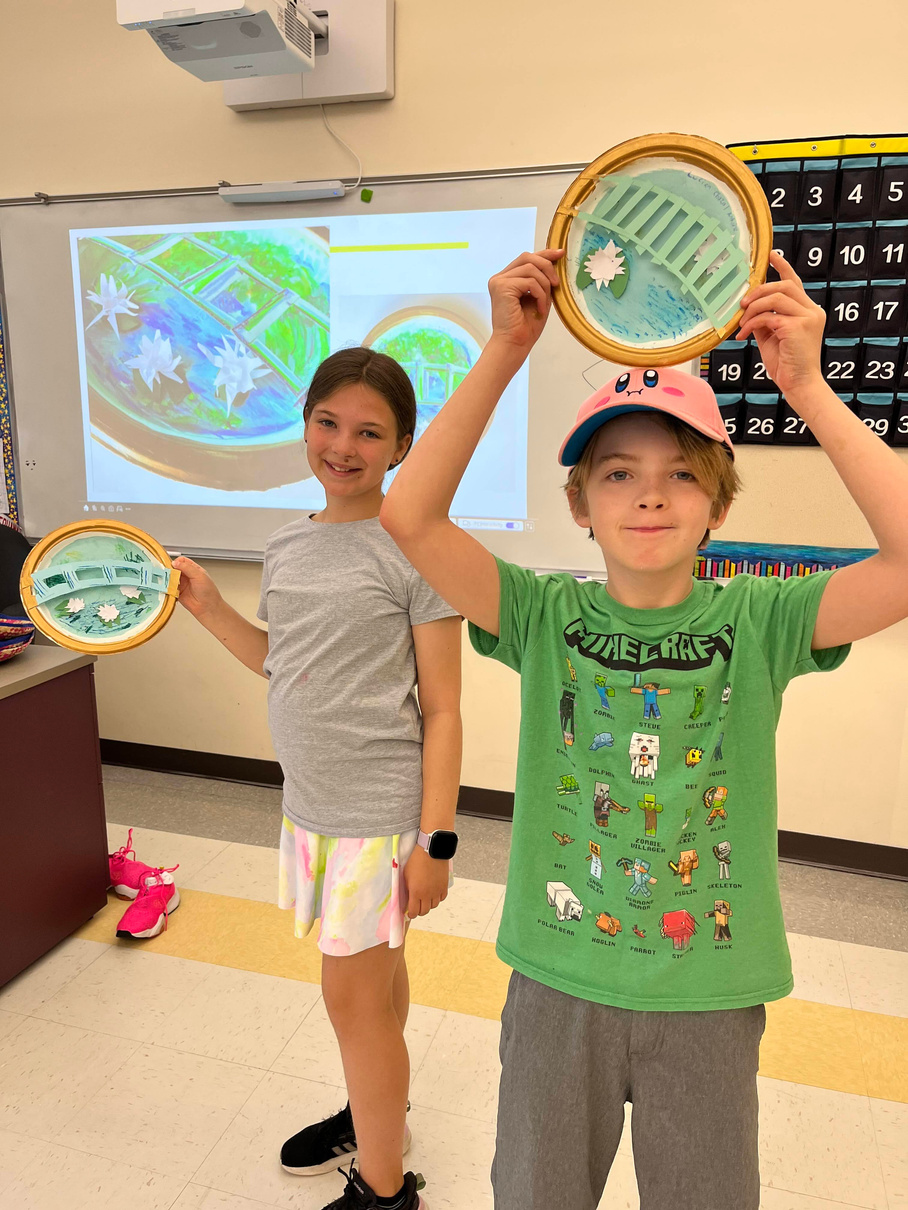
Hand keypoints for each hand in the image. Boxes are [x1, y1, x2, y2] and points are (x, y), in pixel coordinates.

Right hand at [172, 556, 222, 619]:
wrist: (208, 608)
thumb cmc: (209, 592)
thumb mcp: (200, 576)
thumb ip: (187, 568)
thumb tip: (176, 562)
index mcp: (194, 569)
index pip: (182, 561)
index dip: (177, 562)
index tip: (173, 565)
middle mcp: (187, 576)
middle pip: (174, 569)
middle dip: (170, 570)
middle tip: (168, 573)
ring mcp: (182, 584)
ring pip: (171, 578)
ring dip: (168, 579)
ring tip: (168, 581)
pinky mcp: (177, 593)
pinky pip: (169, 588)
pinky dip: (167, 588)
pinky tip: (168, 588)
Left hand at [403, 843, 448, 919]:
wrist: (431, 850)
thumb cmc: (416, 860)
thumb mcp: (406, 875)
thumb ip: (407, 889)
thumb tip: (407, 898)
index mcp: (416, 892)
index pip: (414, 912)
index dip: (411, 914)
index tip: (409, 912)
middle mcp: (428, 894)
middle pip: (424, 911)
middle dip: (419, 911)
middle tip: (416, 906)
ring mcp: (437, 891)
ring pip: (433, 906)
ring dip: (428, 904)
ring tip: (424, 898)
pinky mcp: (444, 886)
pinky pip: (441, 898)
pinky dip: (437, 898)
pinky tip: (433, 893)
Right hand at [488, 249, 563, 354]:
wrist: (515, 344)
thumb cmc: (526, 327)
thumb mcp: (539, 297)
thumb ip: (542, 280)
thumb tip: (555, 259)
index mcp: (507, 279)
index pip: (526, 258)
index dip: (544, 253)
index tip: (560, 253)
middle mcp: (500, 278)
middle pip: (527, 257)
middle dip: (547, 266)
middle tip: (557, 283)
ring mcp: (499, 282)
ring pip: (531, 268)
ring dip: (544, 286)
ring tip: (545, 303)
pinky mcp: (502, 287)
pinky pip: (530, 282)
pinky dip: (540, 295)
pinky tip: (540, 309)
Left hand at [736, 252, 825, 395]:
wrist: (798, 384)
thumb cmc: (786, 363)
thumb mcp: (771, 336)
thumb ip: (764, 319)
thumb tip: (748, 306)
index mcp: (808, 311)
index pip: (795, 282)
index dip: (782, 266)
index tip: (771, 255)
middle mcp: (812, 310)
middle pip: (784, 285)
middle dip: (759, 291)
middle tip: (742, 304)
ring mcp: (807, 317)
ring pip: (776, 297)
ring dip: (753, 308)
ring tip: (742, 322)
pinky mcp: (797, 327)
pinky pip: (768, 316)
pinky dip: (751, 323)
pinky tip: (743, 335)